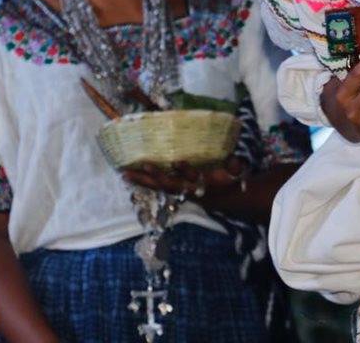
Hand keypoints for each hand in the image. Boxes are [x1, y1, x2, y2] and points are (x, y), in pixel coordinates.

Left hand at [122, 156, 244, 198]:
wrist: (221, 198)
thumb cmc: (226, 180)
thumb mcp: (234, 174)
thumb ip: (234, 167)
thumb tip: (234, 160)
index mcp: (201, 184)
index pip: (192, 178)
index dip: (185, 171)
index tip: (177, 162)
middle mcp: (186, 188)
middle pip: (169, 184)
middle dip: (157, 175)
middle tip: (144, 165)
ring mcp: (177, 189)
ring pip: (157, 185)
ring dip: (141, 179)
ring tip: (124, 173)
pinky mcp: (170, 188)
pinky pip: (153, 185)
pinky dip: (141, 180)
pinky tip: (127, 174)